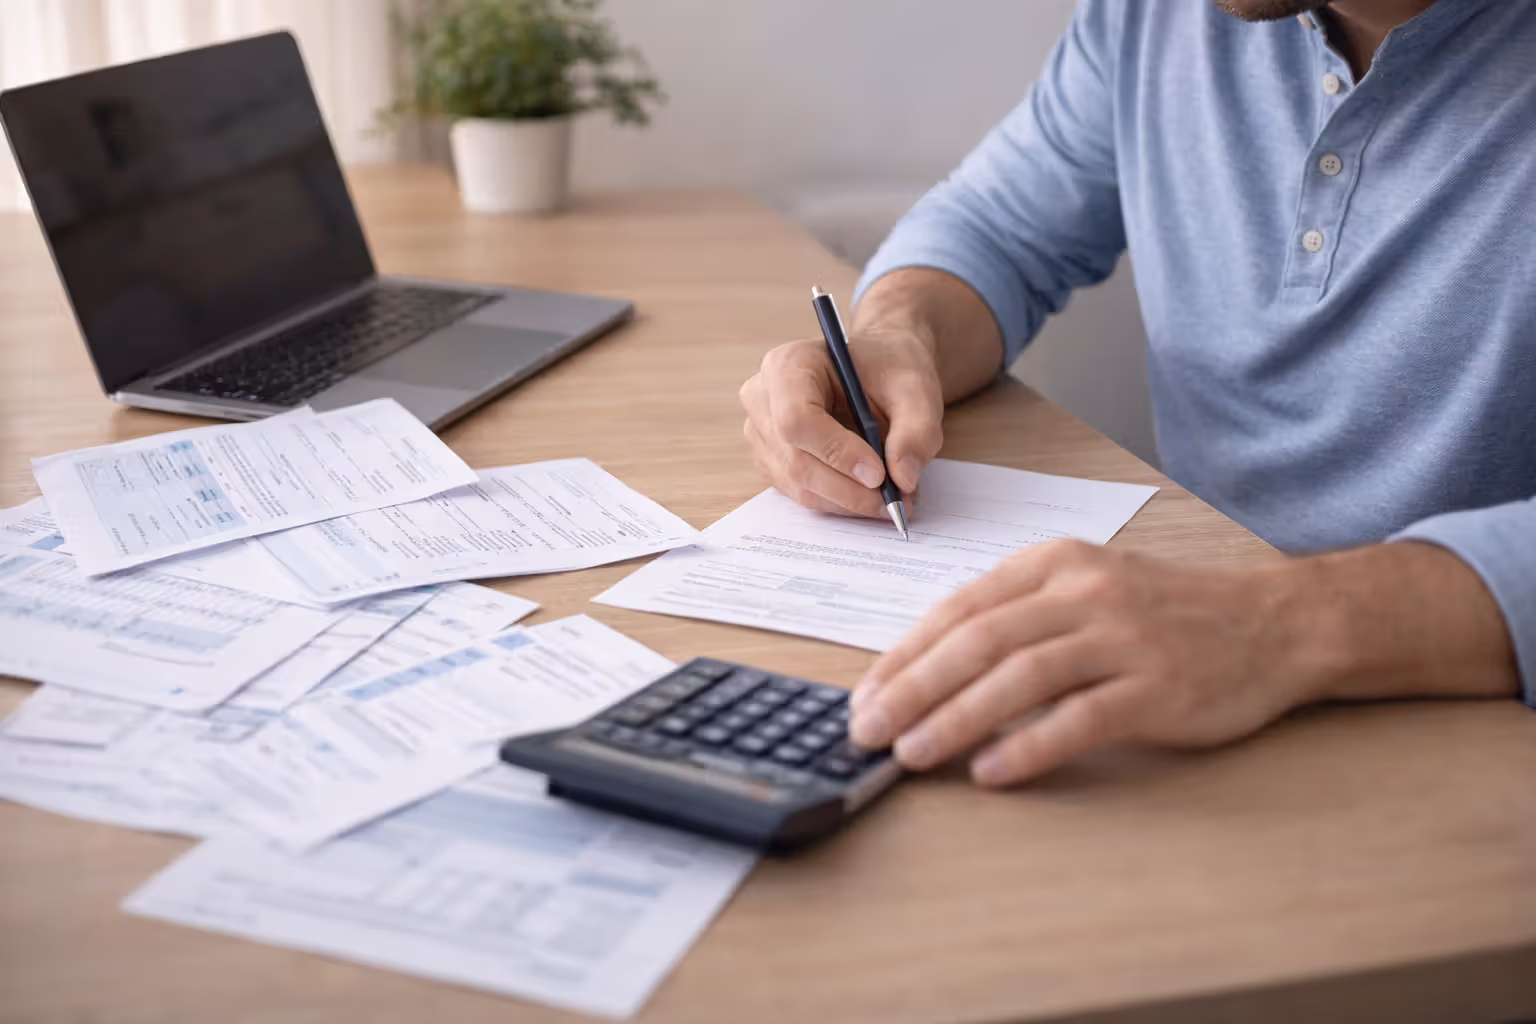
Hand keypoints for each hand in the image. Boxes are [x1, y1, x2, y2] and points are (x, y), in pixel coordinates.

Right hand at [738, 328, 942, 517]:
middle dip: (851, 490)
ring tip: (893, 496)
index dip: (837, 452)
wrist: (877, 369)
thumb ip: (916, 430)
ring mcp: (762, 435)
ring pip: (801, 486)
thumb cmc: (888, 368)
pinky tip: (870, 492)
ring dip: (850, 501)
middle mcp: (763, 400)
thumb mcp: (915, 388)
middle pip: (797, 462)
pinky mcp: (771, 462)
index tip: (879, 473)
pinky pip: (802, 494)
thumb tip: (903, 479)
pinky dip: (841, 502)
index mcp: (788, 365)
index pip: (797, 419)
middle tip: (897, 499)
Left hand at [849, 540, 1324, 786]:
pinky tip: (991, 772)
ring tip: (913, 754)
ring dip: (956, 718)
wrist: (1273, 624)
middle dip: (913, 689)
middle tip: (869, 730)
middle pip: (979, 641)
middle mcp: (1084, 593)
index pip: (959, 609)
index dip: (904, 655)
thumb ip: (1016, 618)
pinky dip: (1029, 746)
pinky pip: (1080, 718)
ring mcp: (1124, 638)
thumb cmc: (1165, 613)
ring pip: (1020, 676)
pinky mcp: (1158, 687)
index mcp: (1054, 564)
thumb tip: (928, 671)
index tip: (864, 695)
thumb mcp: (1085, 589)